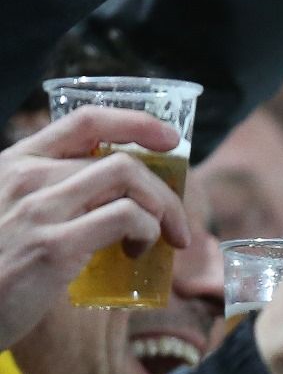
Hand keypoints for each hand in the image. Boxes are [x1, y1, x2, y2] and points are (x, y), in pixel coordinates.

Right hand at [0, 108, 191, 351]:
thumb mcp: (12, 211)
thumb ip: (51, 195)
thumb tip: (116, 198)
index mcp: (16, 163)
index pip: (85, 121)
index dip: (136, 123)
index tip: (169, 139)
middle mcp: (25, 176)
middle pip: (121, 159)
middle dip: (163, 191)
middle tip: (175, 225)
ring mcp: (39, 209)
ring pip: (128, 178)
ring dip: (162, 210)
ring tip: (156, 240)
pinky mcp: (55, 245)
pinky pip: (126, 218)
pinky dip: (147, 231)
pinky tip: (137, 252)